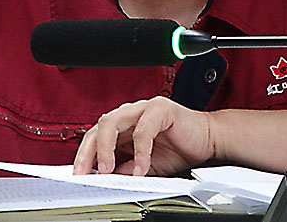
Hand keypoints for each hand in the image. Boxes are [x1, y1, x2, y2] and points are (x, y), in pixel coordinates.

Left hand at [73, 96, 213, 176]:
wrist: (208, 140)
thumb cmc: (179, 148)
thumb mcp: (146, 166)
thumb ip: (126, 169)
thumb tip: (106, 178)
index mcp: (125, 125)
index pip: (96, 135)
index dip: (85, 154)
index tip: (78, 175)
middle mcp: (131, 113)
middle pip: (99, 126)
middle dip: (89, 151)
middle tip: (87, 173)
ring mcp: (144, 108)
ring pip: (113, 121)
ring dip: (106, 148)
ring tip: (107, 170)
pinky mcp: (161, 109)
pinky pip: (143, 129)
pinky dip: (139, 151)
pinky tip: (141, 167)